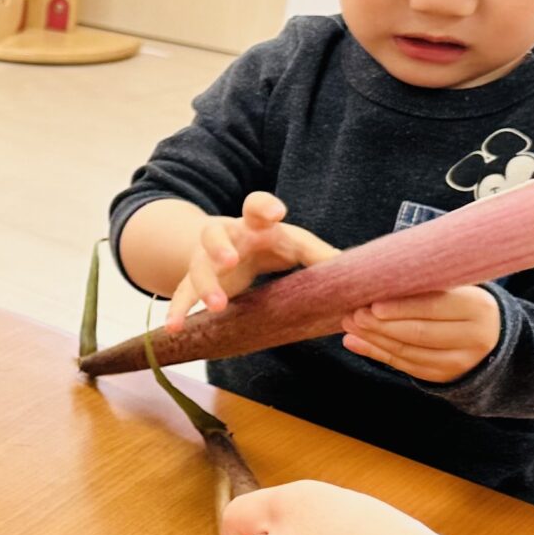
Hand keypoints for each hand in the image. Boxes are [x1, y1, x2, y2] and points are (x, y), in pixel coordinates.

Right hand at [167, 192, 336, 327]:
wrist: (227, 248)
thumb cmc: (269, 244)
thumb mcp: (295, 245)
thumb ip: (321, 257)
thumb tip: (361, 276)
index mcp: (254, 223)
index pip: (255, 205)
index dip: (264, 207)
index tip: (275, 213)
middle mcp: (225, 237)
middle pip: (215, 235)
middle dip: (220, 247)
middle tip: (230, 262)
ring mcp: (204, 259)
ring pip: (198, 268)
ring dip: (205, 286)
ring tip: (217, 306)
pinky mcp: (192, 281)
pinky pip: (181, 296)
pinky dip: (177, 312)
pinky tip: (172, 329)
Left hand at [341, 285, 500, 382]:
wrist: (492, 335)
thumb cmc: (461, 301)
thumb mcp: (456, 287)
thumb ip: (425, 284)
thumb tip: (377, 277)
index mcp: (478, 307)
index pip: (434, 307)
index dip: (402, 307)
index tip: (373, 303)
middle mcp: (474, 337)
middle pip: (419, 332)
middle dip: (381, 324)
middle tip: (353, 313)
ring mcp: (460, 361)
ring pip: (409, 351)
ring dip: (374, 339)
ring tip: (349, 325)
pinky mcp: (444, 376)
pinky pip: (406, 366)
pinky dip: (377, 353)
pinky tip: (355, 342)